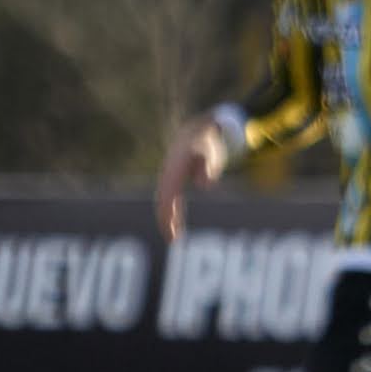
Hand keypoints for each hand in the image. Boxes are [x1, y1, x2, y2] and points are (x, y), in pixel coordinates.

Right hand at [155, 119, 225, 240]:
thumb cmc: (204, 142)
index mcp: (174, 170)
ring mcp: (168, 179)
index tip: (172, 226)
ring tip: (173, 238)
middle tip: (172, 239)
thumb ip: (207, 166)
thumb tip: (205, 185)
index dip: (169, 212)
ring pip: (163, 203)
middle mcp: (167, 176)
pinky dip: (170, 213)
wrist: (195, 131)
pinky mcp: (174, 182)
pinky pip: (169, 201)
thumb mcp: (208, 151)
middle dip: (165, 220)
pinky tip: (175, 225)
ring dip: (166, 220)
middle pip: (162, 202)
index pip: (168, 195)